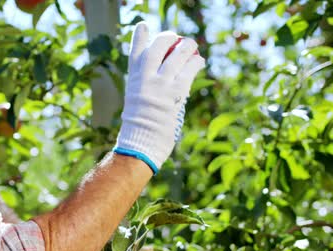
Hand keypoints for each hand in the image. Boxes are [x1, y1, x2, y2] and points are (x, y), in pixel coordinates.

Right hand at [113, 21, 204, 173]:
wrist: (140, 142)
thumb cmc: (140, 128)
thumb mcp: (136, 101)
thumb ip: (147, 85)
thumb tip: (168, 76)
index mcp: (133, 79)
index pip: (136, 50)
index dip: (140, 35)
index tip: (144, 26)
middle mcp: (145, 77)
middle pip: (159, 46)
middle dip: (168, 38)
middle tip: (177, 39)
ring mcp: (160, 83)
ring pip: (177, 54)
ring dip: (188, 46)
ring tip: (193, 47)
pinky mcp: (175, 92)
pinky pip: (189, 70)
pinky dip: (196, 62)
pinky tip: (199, 61)